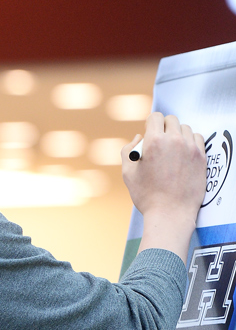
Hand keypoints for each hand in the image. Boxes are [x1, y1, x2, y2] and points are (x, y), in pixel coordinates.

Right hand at [122, 113, 205, 262]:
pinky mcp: (201, 157)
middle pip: (170, 120)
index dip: (150, 122)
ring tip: (171, 149)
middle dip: (163, 127)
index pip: (155, 116)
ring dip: (177, 134)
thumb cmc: (147, 196)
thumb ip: (128, 150)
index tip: (149, 131)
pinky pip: (197, 138)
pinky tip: (183, 153)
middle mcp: (174, 140)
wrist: (170, 213)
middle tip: (159, 141)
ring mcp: (190, 148)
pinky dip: (189, 141)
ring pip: (184, 128)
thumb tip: (138, 137)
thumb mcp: (128, 173)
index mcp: (154, 141)